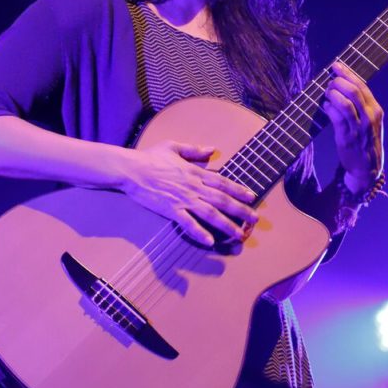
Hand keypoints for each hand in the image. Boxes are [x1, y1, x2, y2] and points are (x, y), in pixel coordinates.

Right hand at [119, 140, 258, 247]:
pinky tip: (210, 241)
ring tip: (239, 234)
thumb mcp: (174, 147)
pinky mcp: (171, 210)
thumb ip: (194, 149)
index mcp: (195, 172)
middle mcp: (194, 186)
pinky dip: (200, 232)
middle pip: (222, 199)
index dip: (238, 189)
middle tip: (254, 219)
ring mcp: (183, 199)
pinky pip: (188, 223)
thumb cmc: (151, 157)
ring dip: (227, 224)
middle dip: (240, 210)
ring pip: (211, 213)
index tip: (252, 196)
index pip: (222, 182)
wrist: (132, 169)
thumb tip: (212, 149)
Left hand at [322, 61, 383, 194]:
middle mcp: (369, 117)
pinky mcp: (347, 138)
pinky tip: (326, 106)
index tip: (336, 65)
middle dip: (339, 82)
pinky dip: (329, 108)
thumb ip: (361, 105)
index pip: (362, 86)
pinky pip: (336, 118)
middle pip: (353, 91)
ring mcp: (358, 128)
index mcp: (376, 111)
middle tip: (330, 82)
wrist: (368, 168)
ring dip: (332, 94)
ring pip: (344, 103)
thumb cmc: (366, 141)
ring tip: (327, 93)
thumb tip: (344, 84)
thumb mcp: (370, 121)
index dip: (348, 73)